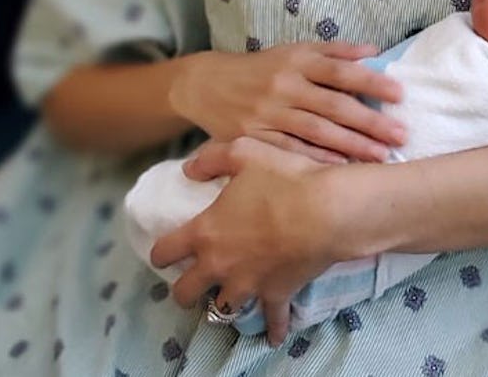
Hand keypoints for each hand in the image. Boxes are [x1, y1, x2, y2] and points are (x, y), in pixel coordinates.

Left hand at [151, 138, 342, 345]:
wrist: (326, 210)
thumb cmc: (284, 177)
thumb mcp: (244, 152)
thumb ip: (211, 159)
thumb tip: (188, 169)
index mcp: (206, 232)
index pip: (165, 251)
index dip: (161, 252)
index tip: (166, 252)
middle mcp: (220, 265)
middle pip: (185, 292)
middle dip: (184, 289)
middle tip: (193, 281)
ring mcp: (248, 284)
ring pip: (221, 309)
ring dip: (222, 304)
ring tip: (229, 295)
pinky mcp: (277, 294)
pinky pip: (272, 320)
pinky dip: (272, 328)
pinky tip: (274, 335)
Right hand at [169, 43, 405, 161]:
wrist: (206, 84)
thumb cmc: (260, 68)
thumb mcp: (293, 51)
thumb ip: (334, 51)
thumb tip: (373, 52)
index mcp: (297, 61)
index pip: (341, 72)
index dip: (371, 82)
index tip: (399, 94)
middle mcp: (285, 86)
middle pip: (333, 105)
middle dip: (369, 121)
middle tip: (401, 135)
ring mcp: (269, 113)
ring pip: (316, 131)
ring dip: (351, 145)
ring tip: (381, 155)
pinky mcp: (254, 137)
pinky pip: (290, 150)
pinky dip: (316, 159)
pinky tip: (341, 168)